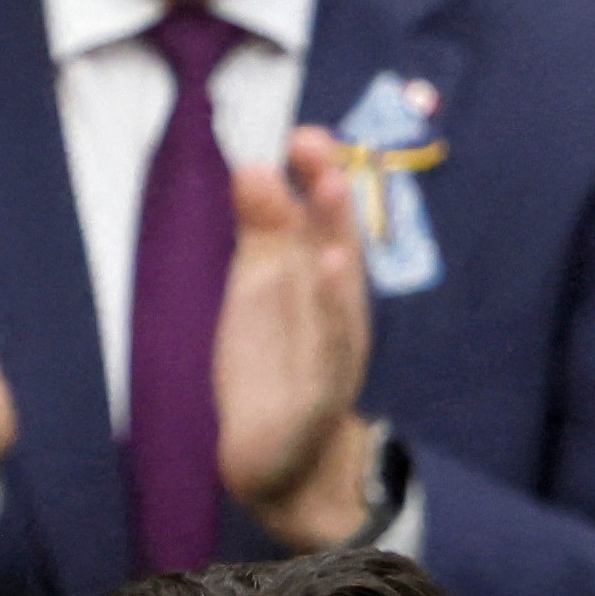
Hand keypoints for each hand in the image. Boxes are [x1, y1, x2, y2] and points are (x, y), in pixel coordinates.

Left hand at [220, 129, 379, 550]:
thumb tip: (255, 166)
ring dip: (336, 237)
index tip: (302, 137)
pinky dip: (332, 308)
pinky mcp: (321, 391)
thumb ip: (261, 229)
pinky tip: (332, 272)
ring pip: (339, 288)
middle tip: (314, 144)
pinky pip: (330, 345)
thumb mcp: (261, 285)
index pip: (321, 216)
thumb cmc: (272, 364)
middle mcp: (334, 305)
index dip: (315, 175)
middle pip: (335, 242)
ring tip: (330, 189)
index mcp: (317, 275)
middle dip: (326, 193)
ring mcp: (332, 347)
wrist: (274, 458)